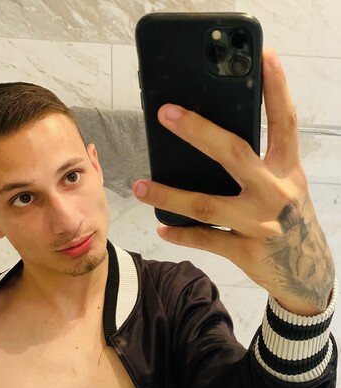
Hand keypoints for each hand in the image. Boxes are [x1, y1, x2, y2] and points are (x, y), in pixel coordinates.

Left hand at [133, 49, 334, 316]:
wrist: (306, 272)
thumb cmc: (290, 220)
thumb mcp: (285, 186)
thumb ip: (261, 165)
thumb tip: (214, 142)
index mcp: (287, 170)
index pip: (285, 123)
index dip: (276, 89)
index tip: (265, 57)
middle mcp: (276, 193)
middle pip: (234, 153)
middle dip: (198, 131)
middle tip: (165, 113)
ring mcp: (260, 224)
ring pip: (206, 205)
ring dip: (168, 195)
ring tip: (140, 186)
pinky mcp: (246, 251)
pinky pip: (206, 240)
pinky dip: (181, 234)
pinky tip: (162, 228)